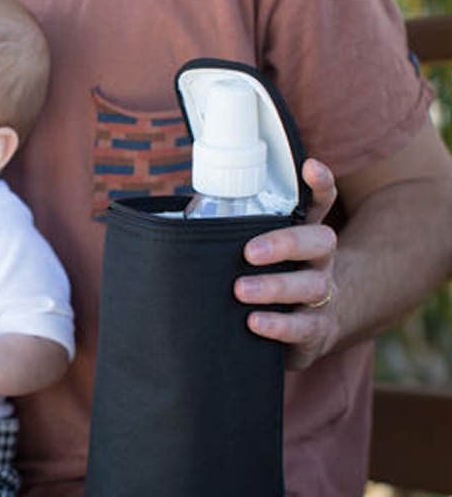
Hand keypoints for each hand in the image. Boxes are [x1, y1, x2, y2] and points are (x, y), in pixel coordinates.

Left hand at [234, 158, 339, 369]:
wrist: (308, 330)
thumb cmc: (269, 282)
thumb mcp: (257, 257)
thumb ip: (231, 239)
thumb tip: (174, 227)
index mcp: (303, 237)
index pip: (320, 203)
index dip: (319, 184)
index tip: (308, 166)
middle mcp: (319, 262)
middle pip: (320, 242)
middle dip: (285, 243)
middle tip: (248, 252)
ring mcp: (323, 296)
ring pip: (312, 285)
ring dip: (275, 287)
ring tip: (240, 290)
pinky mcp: (317, 330)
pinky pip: (305, 327)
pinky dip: (279, 325)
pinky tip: (255, 322)